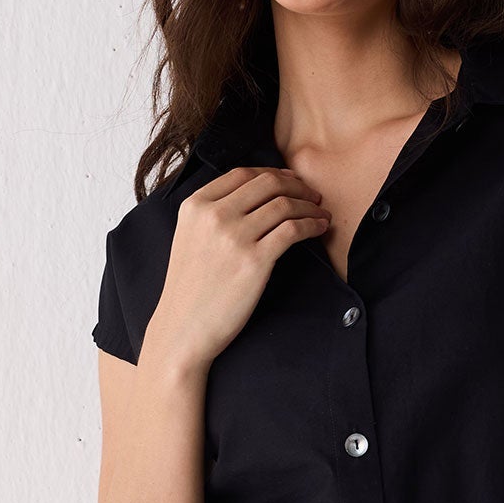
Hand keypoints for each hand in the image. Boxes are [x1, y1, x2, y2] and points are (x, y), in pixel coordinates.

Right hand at [145, 165, 329, 372]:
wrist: (183, 328)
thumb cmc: (190, 288)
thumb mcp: (189, 237)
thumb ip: (212, 212)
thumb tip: (254, 194)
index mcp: (195, 206)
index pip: (242, 174)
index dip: (273, 173)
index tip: (291, 181)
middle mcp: (213, 216)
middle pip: (267, 183)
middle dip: (296, 186)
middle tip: (312, 196)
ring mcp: (233, 237)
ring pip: (284, 204)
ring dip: (309, 206)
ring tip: (320, 213)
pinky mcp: (254, 261)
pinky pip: (293, 230)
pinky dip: (311, 225)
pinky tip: (319, 228)